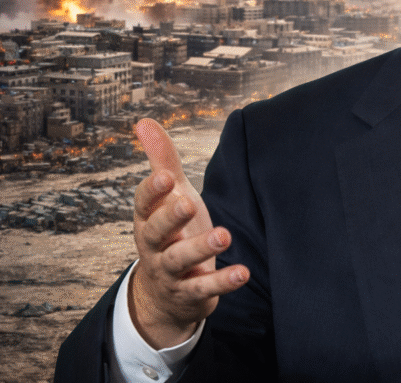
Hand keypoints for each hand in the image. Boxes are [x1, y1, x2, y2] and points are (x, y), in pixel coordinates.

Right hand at [129, 118, 249, 348]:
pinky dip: (223, 282)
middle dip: (170, 218)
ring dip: (200, 249)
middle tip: (189, 201)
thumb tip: (144, 121)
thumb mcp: (169, 196)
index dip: (153, 191)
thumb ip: (162, 161)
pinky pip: (204, 289)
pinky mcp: (190, 294)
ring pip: (179, 261)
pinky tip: (243, 272)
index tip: (167, 177)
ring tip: (224, 236)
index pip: (143, 204)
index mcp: (147, 219)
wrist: (167, 295)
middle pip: (155, 232)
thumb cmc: (172, 232)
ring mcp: (170, 272)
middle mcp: (154, 246)